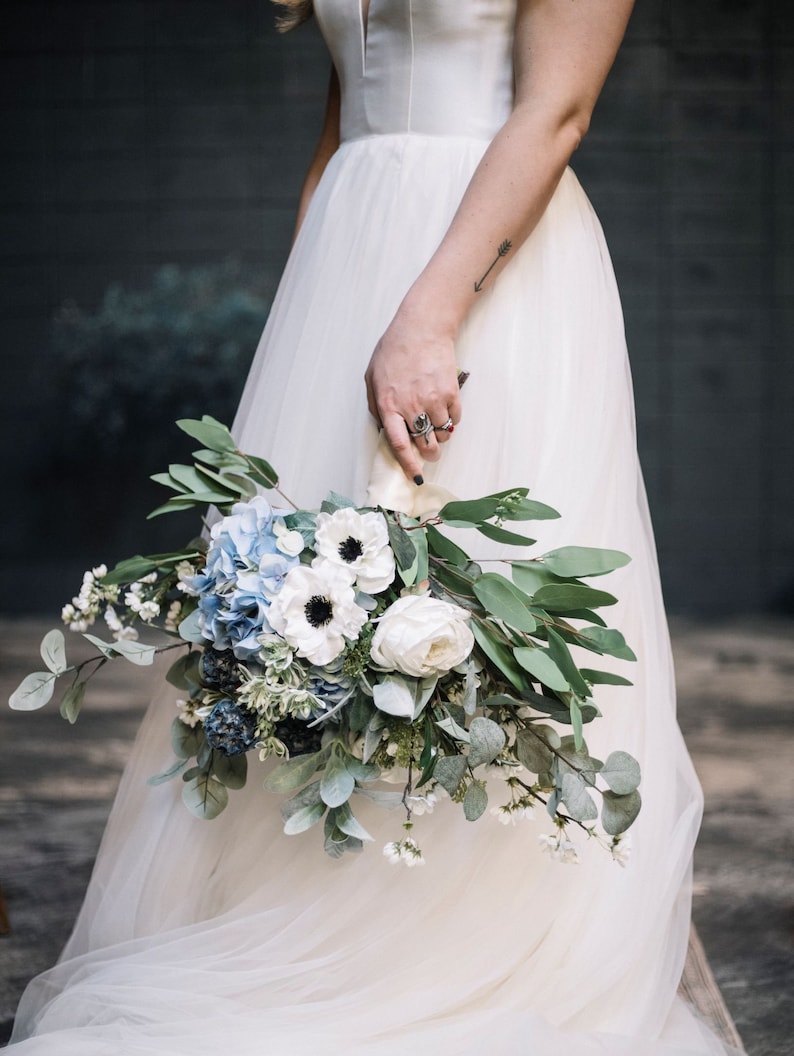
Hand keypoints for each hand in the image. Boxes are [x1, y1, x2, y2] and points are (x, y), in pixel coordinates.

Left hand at [364, 309, 461, 483]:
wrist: (422, 328)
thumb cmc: (395, 350)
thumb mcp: (373, 377)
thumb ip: (376, 405)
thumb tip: (386, 428)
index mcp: (388, 405)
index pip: (398, 444)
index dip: (408, 465)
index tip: (416, 477)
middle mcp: (411, 406)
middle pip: (425, 445)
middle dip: (429, 453)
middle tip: (430, 451)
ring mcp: (433, 399)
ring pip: (442, 434)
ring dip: (440, 434)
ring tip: (435, 421)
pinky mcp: (451, 392)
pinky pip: (455, 419)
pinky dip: (451, 419)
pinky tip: (444, 406)